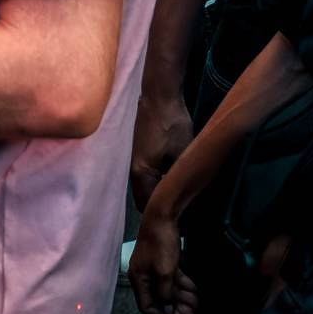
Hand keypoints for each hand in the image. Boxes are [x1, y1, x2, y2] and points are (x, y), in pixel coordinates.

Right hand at [129, 198, 197, 313]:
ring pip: (168, 289)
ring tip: (196, 301)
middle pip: (159, 299)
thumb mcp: (164, 273)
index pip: (147, 306)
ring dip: (182, 296)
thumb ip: (165, 294)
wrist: (162, 219)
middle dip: (176, 306)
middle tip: (192, 312)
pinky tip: (194, 289)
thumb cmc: (160, 245)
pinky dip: (183, 285)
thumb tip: (168, 311)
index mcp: (139, 279)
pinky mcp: (163, 261)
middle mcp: (144, 276)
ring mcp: (153, 268)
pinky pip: (172, 279)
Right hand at [130, 93, 194, 209]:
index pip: (149, 205)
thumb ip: (178, 179)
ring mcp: (129, 160)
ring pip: (142, 187)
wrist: (157, 96)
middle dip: (159, 205)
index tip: (183, 216)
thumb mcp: (182, 155)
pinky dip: (154, 180)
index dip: (166, 213)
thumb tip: (182, 198)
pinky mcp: (133, 152)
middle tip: (182, 207)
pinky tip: (168, 176)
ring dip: (156, 191)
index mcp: (141, 173)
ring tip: (177, 192)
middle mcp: (130, 170)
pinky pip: (143, 175)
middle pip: (143, 198)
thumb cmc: (171, 125)